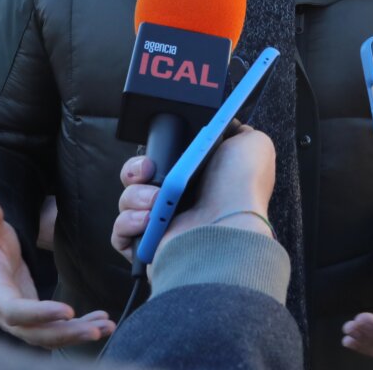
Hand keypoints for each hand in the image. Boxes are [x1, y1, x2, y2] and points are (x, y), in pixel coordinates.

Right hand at [0, 195, 113, 347]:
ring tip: (106, 327)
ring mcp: (20, 322)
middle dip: (65, 333)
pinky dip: (79, 328)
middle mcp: (4, 315)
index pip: (14, 311)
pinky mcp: (35, 321)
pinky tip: (101, 323)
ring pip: (48, 336)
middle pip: (35, 332)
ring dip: (77, 334)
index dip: (40, 313)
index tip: (68, 310)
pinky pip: (56, 330)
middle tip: (96, 330)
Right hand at [111, 126, 277, 264]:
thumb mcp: (252, 144)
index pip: (164, 159)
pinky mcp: (146, 247)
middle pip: (138, 177)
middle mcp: (179, 201)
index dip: (156, 151)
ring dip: (136, 195)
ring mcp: (161, 224)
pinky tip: (147, 220)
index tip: (159, 148)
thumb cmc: (242, 187)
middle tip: (149, 171)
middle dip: (137, 169)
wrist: (228, 226)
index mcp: (198, 178)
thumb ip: (235, 129)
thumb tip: (222, 125)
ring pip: (127, 200)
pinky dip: (127, 221)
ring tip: (157, 201)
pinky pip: (119, 230)